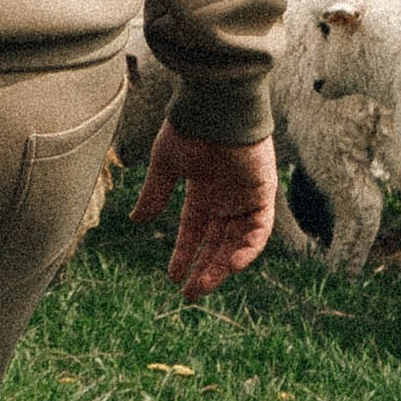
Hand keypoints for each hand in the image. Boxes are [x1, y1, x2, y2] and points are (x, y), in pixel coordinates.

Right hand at [130, 124, 276, 295]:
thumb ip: (154, 194)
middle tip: (190, 295)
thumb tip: (136, 220)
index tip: (172, 277)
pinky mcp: (264, 193)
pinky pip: (260, 230)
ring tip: (202, 286)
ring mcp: (246, 197)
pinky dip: (247, 249)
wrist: (216, 106)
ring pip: (237, 242)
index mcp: (204, 190)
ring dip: (221, 266)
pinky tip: (229, 265)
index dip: (183, 254)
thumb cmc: (189, 128)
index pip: (194, 230)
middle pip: (217, 242)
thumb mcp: (165, 165)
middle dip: (203, 268)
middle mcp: (226, 197)